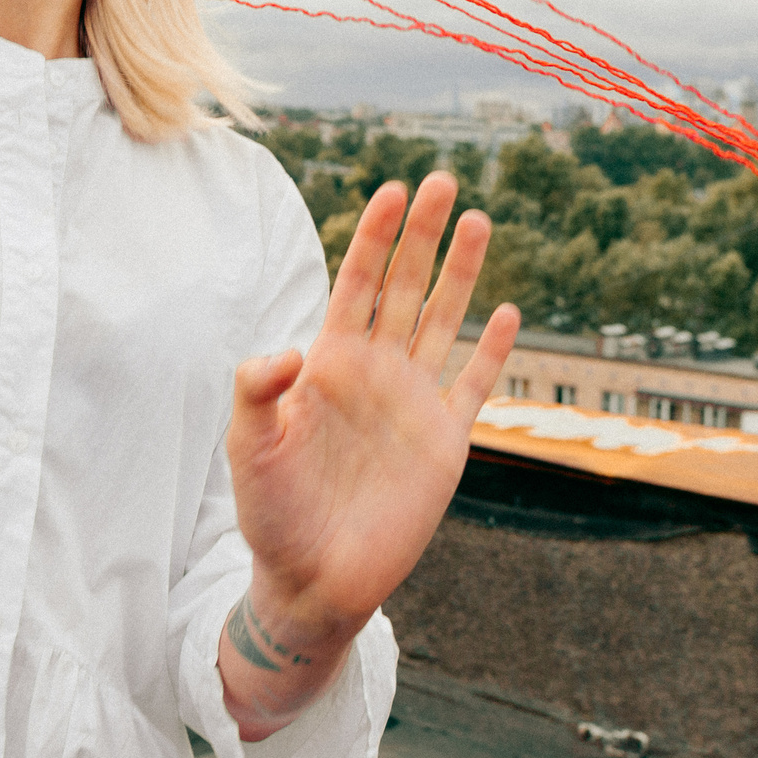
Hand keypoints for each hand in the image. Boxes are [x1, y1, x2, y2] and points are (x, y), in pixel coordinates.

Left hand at [224, 174, 518, 699]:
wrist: (312, 579)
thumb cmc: (272, 512)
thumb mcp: (249, 447)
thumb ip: (258, 391)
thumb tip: (295, 349)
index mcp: (329, 362)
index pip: (356, 283)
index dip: (373, 237)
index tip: (389, 189)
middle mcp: (375, 372)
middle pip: (405, 286)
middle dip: (421, 234)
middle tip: (441, 179)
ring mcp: (413, 403)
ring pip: (443, 321)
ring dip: (461, 273)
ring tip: (477, 220)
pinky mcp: (444, 443)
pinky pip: (473, 386)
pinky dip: (492, 351)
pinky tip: (508, 312)